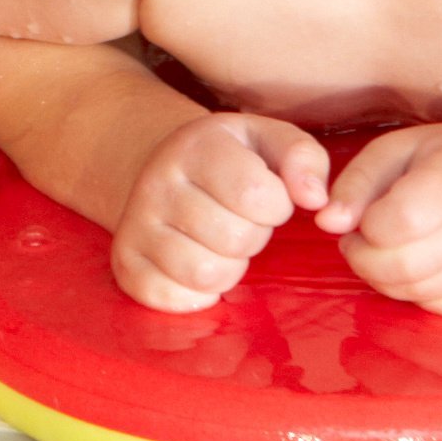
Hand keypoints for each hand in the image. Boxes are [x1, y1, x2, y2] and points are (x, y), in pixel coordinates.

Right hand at [109, 110, 333, 308]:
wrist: (162, 168)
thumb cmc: (231, 159)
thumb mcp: (270, 141)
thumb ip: (304, 158)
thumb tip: (316, 201)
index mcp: (196, 146)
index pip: (254, 194)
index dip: (276, 206)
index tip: (268, 198)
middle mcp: (156, 183)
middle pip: (234, 239)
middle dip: (254, 237)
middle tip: (242, 222)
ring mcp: (135, 225)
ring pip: (204, 274)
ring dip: (229, 268)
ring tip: (223, 245)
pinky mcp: (125, 263)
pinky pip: (171, 299)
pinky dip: (198, 295)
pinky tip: (200, 266)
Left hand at [332, 123, 441, 315]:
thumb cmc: (441, 159)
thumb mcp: (392, 151)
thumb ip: (354, 184)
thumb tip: (327, 223)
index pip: (401, 221)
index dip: (368, 228)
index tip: (364, 218)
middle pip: (406, 268)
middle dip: (367, 261)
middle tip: (362, 242)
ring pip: (421, 294)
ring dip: (389, 279)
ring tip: (392, 249)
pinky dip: (420, 294)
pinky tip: (426, 264)